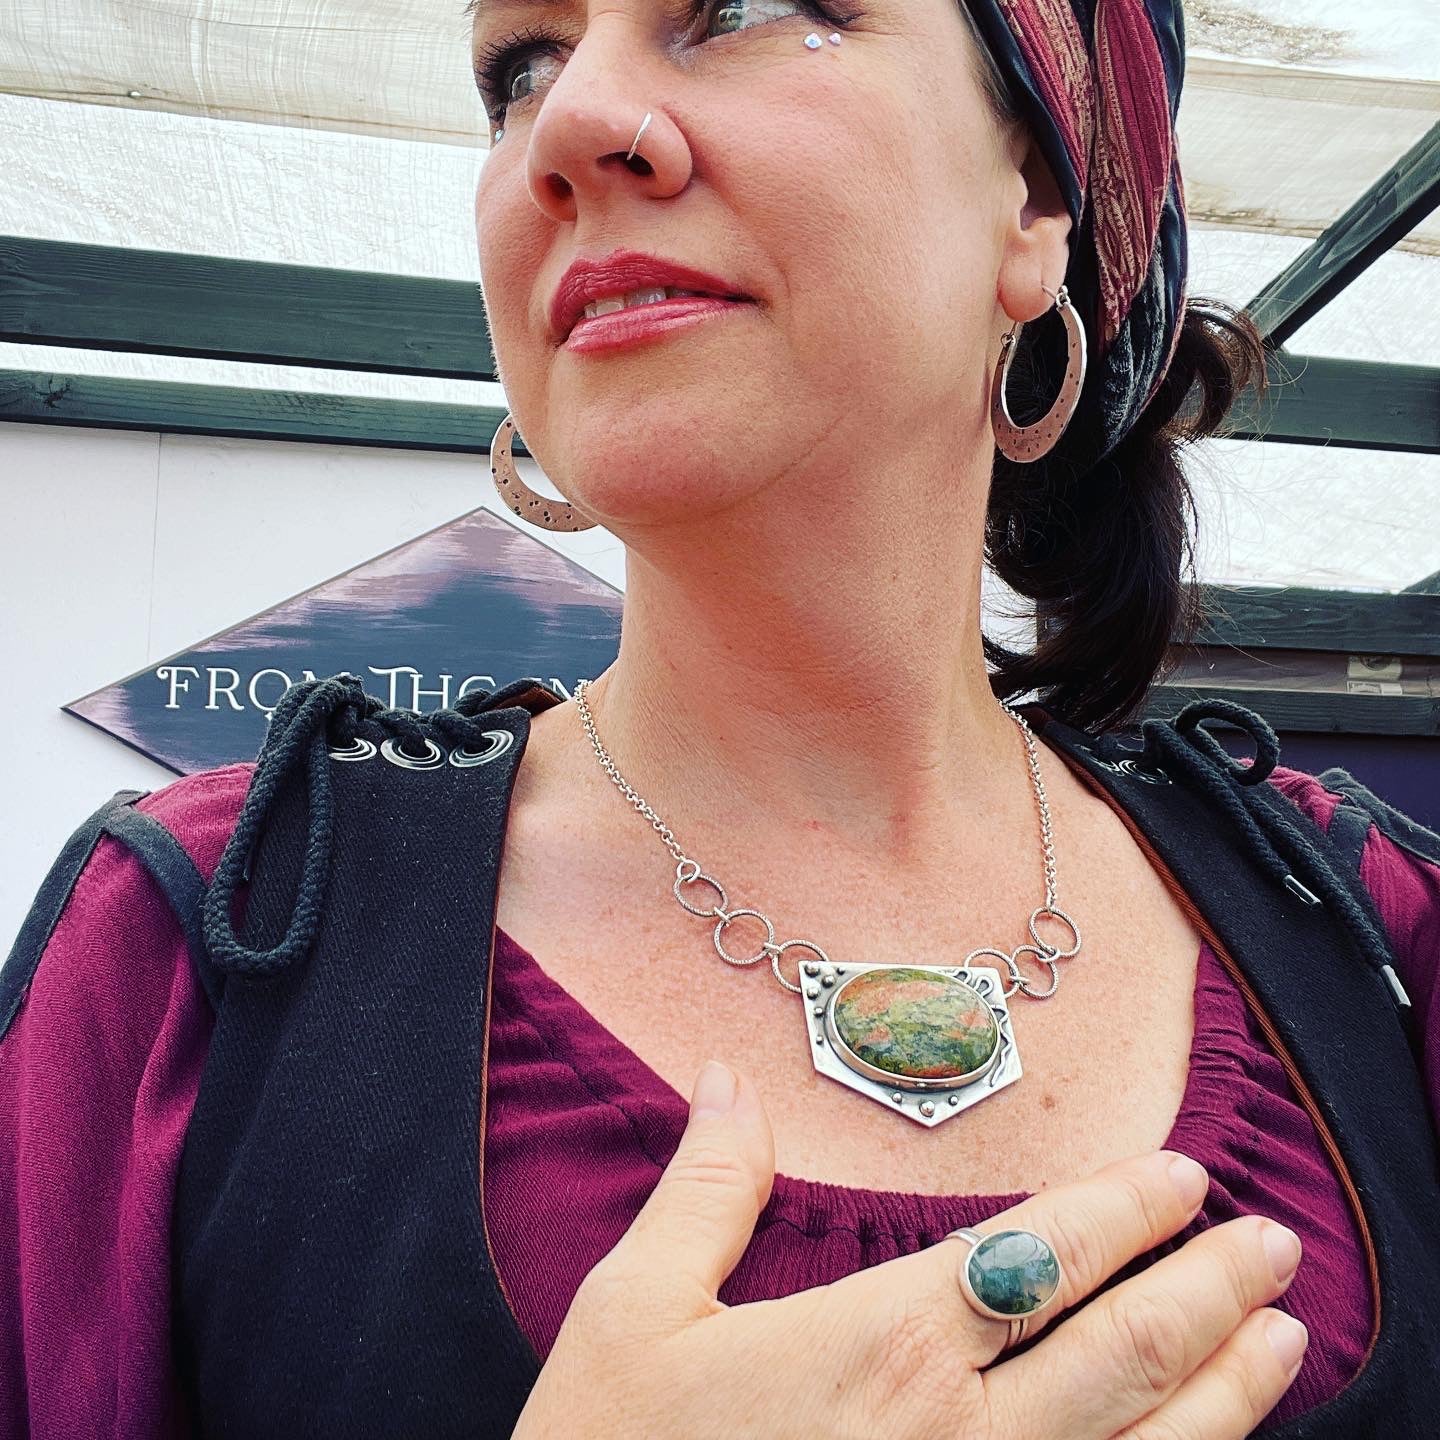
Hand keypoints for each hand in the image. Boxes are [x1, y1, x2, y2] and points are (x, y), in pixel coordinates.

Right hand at [511, 1059, 1306, 1438]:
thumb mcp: (634, 1314)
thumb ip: (704, 1187)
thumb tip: (726, 1077)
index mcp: (881, 1348)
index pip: (1039, 1257)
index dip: (1124, 1211)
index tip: (1183, 1176)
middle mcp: (959, 1438)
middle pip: (1126, 1350)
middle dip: (1212, 1286)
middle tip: (1274, 1241)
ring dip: (1234, 1391)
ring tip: (1290, 1336)